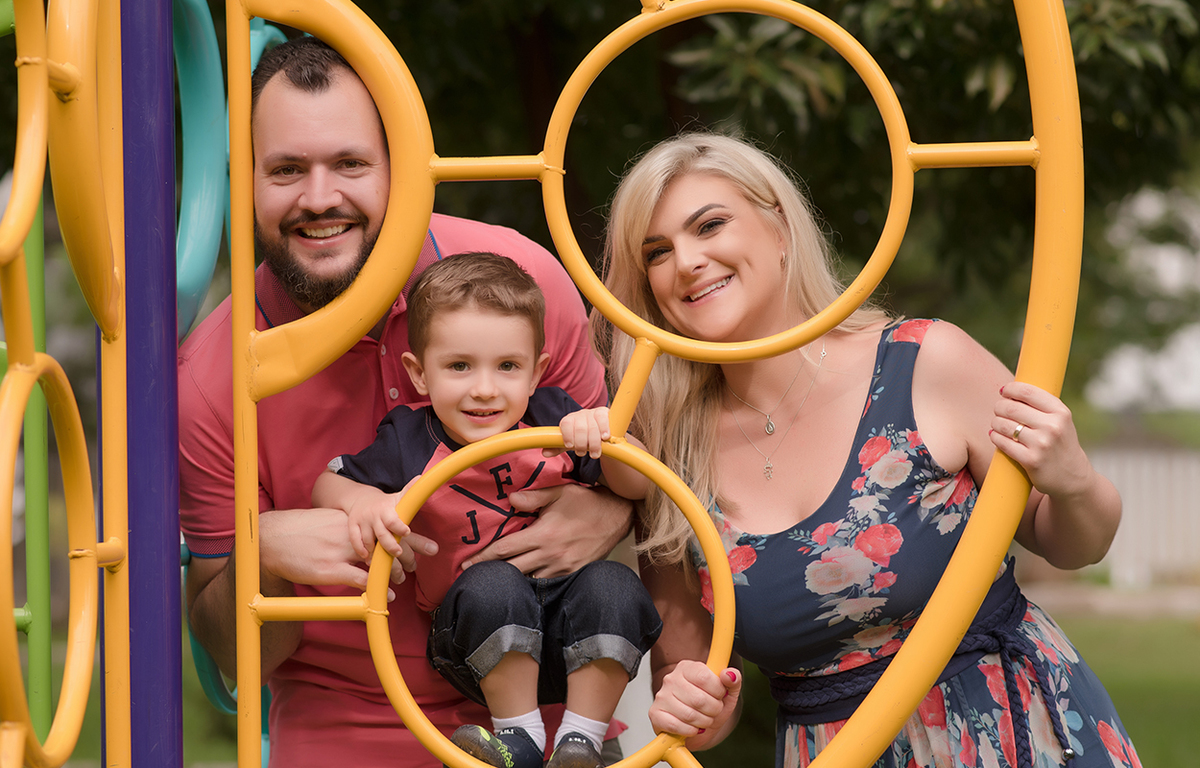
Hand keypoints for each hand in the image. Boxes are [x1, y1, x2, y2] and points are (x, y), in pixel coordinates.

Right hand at [259, 507, 437, 599]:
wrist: (272, 539)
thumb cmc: (300, 533)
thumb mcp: (327, 525)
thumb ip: (348, 530)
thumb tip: (363, 536)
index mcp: (349, 522)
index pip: (383, 524)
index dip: (405, 527)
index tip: (422, 528)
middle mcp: (349, 533)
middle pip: (388, 538)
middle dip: (412, 544)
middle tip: (433, 548)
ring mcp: (340, 551)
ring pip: (378, 560)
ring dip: (394, 570)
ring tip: (405, 577)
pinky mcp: (331, 569)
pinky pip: (360, 580)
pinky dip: (376, 588)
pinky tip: (386, 595)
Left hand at [462, 484, 632, 576]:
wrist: (618, 517)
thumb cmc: (587, 502)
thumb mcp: (560, 493)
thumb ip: (533, 497)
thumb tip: (510, 499)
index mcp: (543, 535)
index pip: (505, 549)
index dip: (483, 557)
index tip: (467, 564)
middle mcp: (550, 555)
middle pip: (512, 570)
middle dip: (491, 574)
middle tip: (472, 577)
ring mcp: (561, 567)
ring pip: (528, 579)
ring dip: (512, 580)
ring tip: (496, 580)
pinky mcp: (571, 573)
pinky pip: (546, 582)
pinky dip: (533, 581)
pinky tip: (523, 580)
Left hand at [549, 407, 611, 459]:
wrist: (598, 430)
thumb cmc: (581, 437)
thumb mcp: (570, 443)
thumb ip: (558, 447)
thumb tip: (545, 453)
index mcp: (568, 420)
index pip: (565, 424)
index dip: (567, 435)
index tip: (570, 446)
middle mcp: (579, 415)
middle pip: (580, 428)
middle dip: (581, 443)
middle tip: (583, 453)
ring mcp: (591, 413)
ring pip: (592, 427)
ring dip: (594, 443)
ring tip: (595, 453)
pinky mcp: (603, 412)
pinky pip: (603, 419)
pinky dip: (604, 429)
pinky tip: (604, 437)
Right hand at [650, 661, 740, 739]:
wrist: (700, 727)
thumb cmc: (711, 707)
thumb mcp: (727, 692)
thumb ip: (733, 679)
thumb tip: (729, 674)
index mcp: (688, 667)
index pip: (705, 677)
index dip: (717, 692)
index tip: (719, 696)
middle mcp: (671, 678)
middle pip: (699, 699)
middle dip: (713, 710)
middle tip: (712, 711)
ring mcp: (661, 696)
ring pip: (689, 715)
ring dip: (703, 722)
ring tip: (703, 720)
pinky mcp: (655, 714)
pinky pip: (676, 726)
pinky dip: (689, 731)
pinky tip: (692, 728)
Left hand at [990, 382, 1092, 497]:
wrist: (1073, 478)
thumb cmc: (1060, 444)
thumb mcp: (1061, 421)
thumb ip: (1041, 406)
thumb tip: (1010, 388)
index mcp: (1061, 412)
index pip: (1028, 392)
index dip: (1011, 389)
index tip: (1004, 391)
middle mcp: (1053, 427)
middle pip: (1011, 407)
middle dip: (1000, 407)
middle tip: (998, 410)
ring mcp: (1042, 444)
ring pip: (1004, 425)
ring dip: (995, 423)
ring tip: (997, 424)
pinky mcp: (1031, 460)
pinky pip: (1003, 443)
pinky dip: (995, 437)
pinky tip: (995, 436)